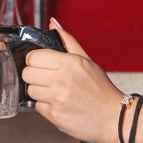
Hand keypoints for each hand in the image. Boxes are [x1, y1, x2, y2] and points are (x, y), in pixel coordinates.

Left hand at [22, 18, 124, 142]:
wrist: (114, 117)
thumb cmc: (101, 90)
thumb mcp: (87, 61)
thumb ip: (68, 41)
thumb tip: (54, 24)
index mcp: (69, 63)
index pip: (33, 57)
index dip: (35, 60)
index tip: (41, 64)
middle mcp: (62, 80)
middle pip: (27, 73)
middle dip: (34, 75)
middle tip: (46, 78)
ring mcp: (57, 98)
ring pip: (30, 90)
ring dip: (39, 91)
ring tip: (54, 92)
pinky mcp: (55, 115)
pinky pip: (37, 107)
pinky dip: (45, 106)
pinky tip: (58, 104)